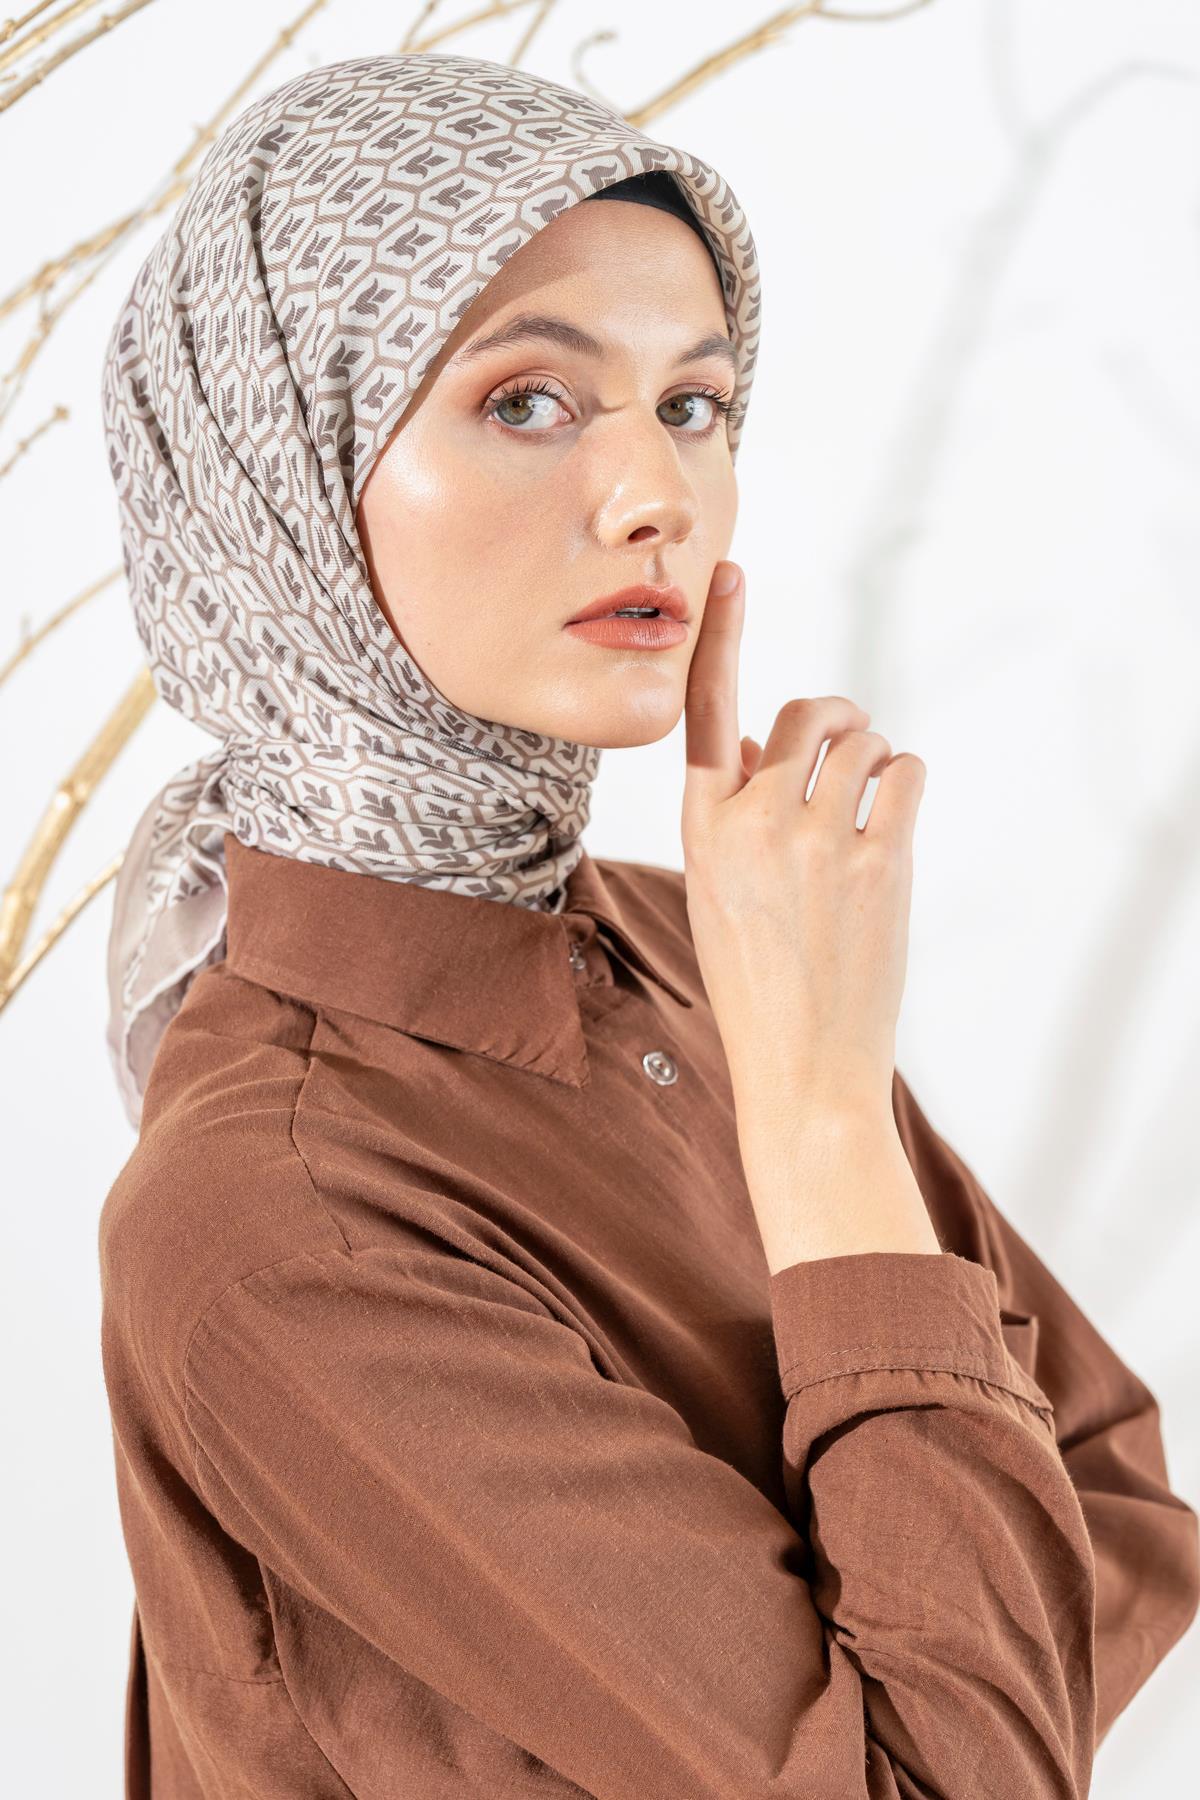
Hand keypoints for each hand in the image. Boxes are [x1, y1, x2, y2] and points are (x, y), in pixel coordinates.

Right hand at [682, 560, 926, 1130]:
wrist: (803, 1067)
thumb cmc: (759, 982)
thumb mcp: (718, 895)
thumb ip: (734, 818)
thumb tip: (760, 754)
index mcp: (703, 829)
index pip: (706, 711)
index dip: (723, 636)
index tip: (731, 574)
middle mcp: (753, 822)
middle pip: (805, 715)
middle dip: (836, 720)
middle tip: (848, 747)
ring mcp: (816, 840)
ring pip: (864, 742)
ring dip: (876, 762)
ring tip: (868, 811)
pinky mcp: (878, 860)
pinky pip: (905, 774)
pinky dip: (906, 783)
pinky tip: (893, 816)